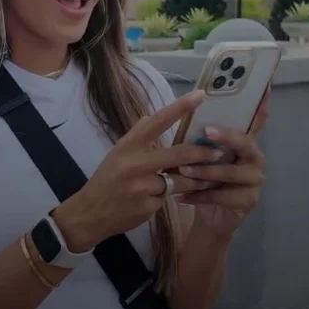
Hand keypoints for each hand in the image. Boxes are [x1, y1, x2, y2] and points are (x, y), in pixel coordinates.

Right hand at [53, 89, 222, 251]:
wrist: (90, 213)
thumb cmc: (106, 179)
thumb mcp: (117, 153)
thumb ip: (137, 136)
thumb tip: (154, 117)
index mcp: (128, 146)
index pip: (158, 122)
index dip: (180, 108)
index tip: (200, 95)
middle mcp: (135, 164)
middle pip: (178, 155)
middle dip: (201, 154)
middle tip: (218, 153)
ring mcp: (143, 187)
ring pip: (179, 181)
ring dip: (192, 181)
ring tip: (203, 180)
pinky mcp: (149, 207)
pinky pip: (168, 198)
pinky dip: (167, 197)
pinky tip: (156, 200)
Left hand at [173, 89, 269, 237]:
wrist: (210, 216)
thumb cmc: (205, 178)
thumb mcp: (200, 155)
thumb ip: (199, 138)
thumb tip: (182, 112)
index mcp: (245, 142)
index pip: (257, 120)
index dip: (262, 104)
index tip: (264, 86)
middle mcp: (255, 158)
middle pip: (245, 142)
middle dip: (226, 136)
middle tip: (207, 132)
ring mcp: (255, 180)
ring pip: (230, 172)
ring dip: (204, 171)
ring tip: (183, 171)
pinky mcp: (249, 200)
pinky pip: (222, 196)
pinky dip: (199, 196)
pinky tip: (181, 197)